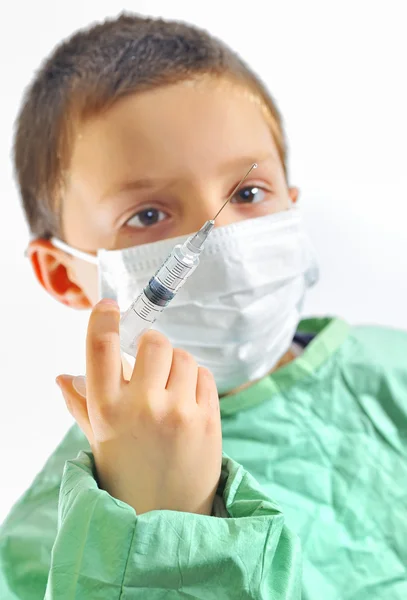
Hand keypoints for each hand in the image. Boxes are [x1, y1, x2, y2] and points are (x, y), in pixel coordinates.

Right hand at [56, 298, 221, 515]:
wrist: (170, 517)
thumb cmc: (128, 475)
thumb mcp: (100, 441)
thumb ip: (82, 406)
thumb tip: (62, 376)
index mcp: (107, 411)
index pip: (101, 349)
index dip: (104, 319)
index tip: (109, 306)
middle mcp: (142, 407)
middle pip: (153, 342)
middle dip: (152, 346)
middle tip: (150, 363)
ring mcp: (179, 412)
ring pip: (183, 357)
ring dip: (176, 364)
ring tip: (170, 389)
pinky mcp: (209, 419)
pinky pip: (205, 375)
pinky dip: (196, 380)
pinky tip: (188, 401)